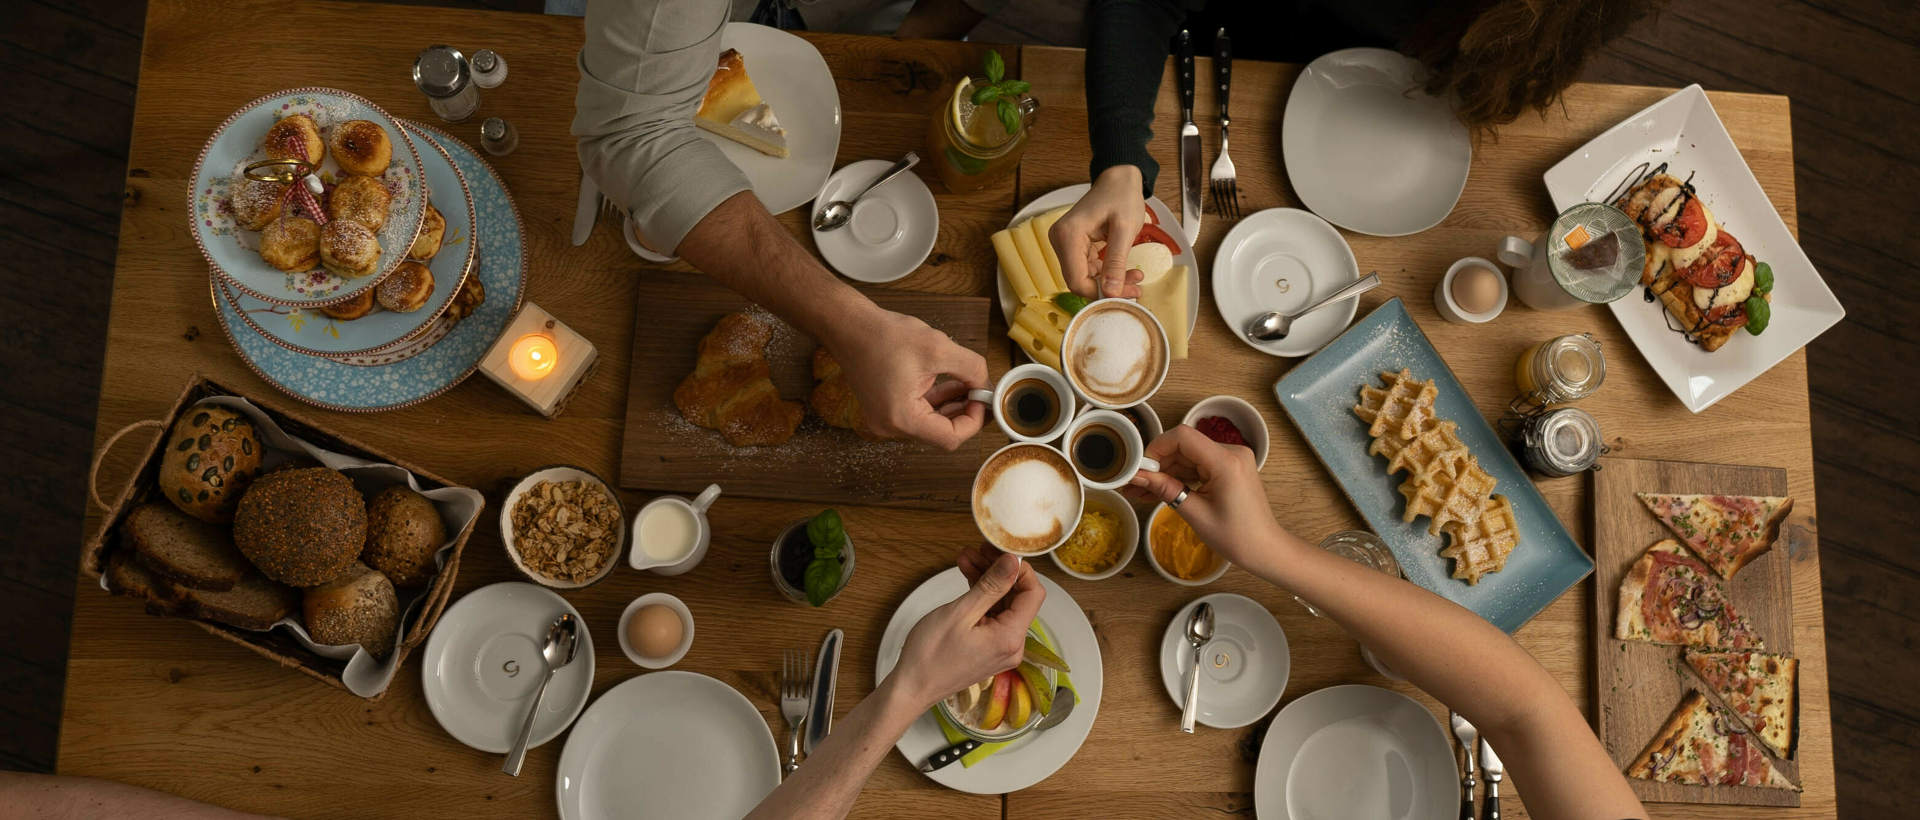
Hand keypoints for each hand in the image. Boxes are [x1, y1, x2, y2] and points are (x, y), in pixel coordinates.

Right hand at [825, 305, 988, 449]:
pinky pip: (919, 412)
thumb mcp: (939, 348)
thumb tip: (985, 385)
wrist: (849, 326)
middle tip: (981, 391)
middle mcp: (890, 426)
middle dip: (965, 411)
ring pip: (931, 422)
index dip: (973, 420)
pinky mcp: (885, 409)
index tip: (982, 399)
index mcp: (902, 418)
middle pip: (941, 433)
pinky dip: (936, 400)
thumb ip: (971, 369)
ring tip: (969, 383)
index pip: (950, 438)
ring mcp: (886, 419)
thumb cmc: (883, 336)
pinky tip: (951, 383)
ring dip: (952, 405)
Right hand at [887, 551, 1044, 709]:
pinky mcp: (989, 648)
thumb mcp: (960, 612)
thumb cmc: (930, 655)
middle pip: (1018, 597)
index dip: (1020, 569)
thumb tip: (1013, 562)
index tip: (998, 553)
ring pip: (1003, 604)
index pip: (1033, 593)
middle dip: (1000, 571)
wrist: (912, 688)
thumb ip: (991, 586)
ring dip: (988, 580)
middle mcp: (1012, 645)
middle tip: (979, 550)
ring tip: (967, 558)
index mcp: (1010, 637)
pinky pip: (992, 616)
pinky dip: (981, 596)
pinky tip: (967, 577)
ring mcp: (1001, 648)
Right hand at [1050, 165, 1146, 299]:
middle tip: (1136, 288)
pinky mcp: (1072, 245)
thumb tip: (1111, 293)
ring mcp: (1064, 243)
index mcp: (1068, 235)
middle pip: (1079, 280)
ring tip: (1135, 277)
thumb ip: (1116, 262)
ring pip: (1084, 277)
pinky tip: (1124, 270)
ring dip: (1109, 282)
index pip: (1076, 280)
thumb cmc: (1122, 196)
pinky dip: (1105, 273)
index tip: (1126, 294)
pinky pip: (1086, 269)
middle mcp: (1060, 241)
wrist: (1118, 179)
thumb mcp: (1125, 230)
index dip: (1099, 293)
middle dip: (1108, 288)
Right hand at [1121, 425, 1285, 566]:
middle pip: (1184, 445)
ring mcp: (1232, 458)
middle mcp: (1232, 452)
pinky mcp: (1230, 466)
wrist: (1264, 548)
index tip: (1141, 467)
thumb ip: (1166, 489)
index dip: (1157, 447)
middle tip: (1136, 484)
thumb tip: (1137, 476)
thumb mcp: (1195, 513)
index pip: (1183, 436)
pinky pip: (1199, 464)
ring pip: (1189, 455)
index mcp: (1227, 462)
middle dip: (1158, 464)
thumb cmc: (1236, 536)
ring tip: (1143, 492)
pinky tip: (1162, 490)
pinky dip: (1181, 476)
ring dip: (1166, 472)